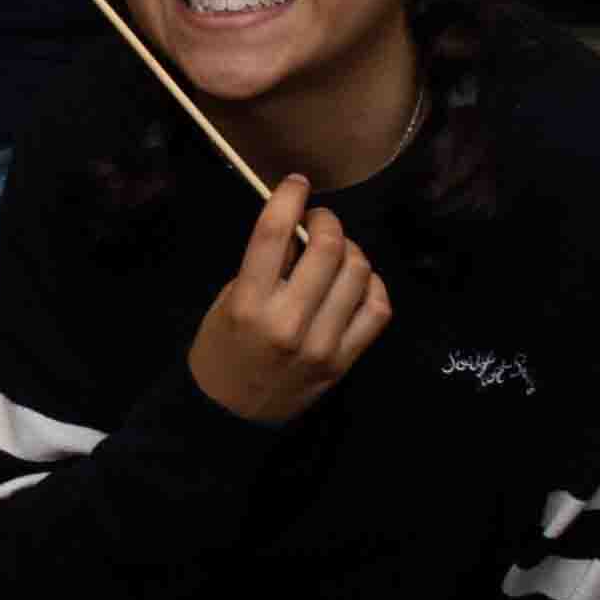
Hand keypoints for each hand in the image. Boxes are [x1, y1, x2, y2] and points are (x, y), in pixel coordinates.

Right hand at [185, 171, 390, 427]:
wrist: (229, 415)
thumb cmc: (221, 350)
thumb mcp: (227, 301)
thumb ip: (263, 266)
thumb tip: (298, 229)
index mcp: (248, 304)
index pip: (273, 233)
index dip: (289, 197)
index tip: (297, 184)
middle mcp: (288, 322)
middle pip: (328, 249)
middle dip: (327, 222)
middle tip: (319, 221)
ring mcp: (322, 345)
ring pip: (359, 274)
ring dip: (351, 250)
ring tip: (337, 251)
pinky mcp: (344, 362)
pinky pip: (378, 310)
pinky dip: (373, 285)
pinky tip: (357, 281)